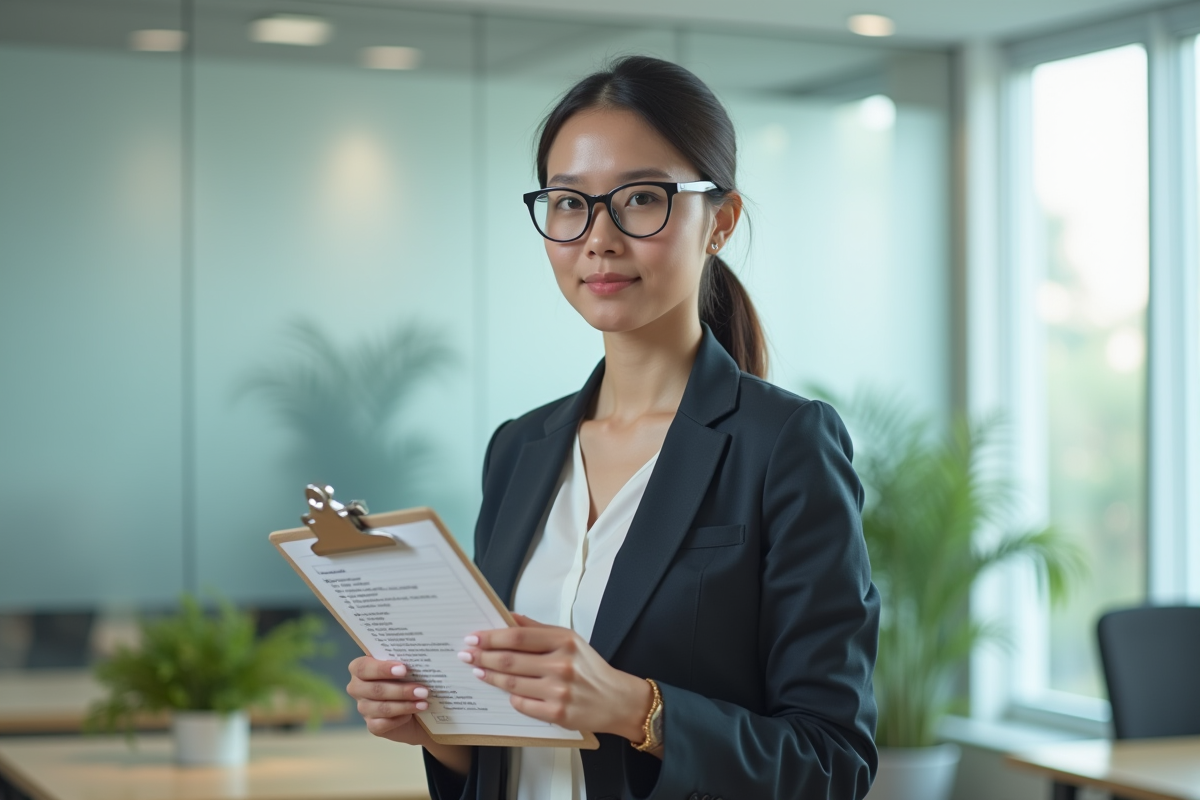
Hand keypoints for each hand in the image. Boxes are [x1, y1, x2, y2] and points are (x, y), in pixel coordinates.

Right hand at [346, 656, 433, 746]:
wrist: (414, 708)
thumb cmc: (407, 679)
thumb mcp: (405, 668)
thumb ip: (404, 662)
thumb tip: (416, 661)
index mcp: (360, 668)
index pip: (363, 667)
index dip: (382, 669)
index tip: (404, 669)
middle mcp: (357, 688)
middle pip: (375, 689)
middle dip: (401, 690)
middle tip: (422, 690)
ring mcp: (363, 708)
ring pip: (382, 708)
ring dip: (405, 705)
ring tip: (423, 703)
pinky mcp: (372, 726)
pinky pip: (384, 723)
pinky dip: (400, 718)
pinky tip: (412, 715)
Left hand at [458, 614, 652, 742]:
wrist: (616, 699)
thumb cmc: (590, 668)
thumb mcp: (570, 639)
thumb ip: (538, 629)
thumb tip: (508, 617)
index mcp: (564, 640)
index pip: (517, 637)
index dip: (491, 637)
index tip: (473, 637)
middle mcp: (562, 665)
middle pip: (510, 660)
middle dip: (483, 656)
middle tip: (466, 654)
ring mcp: (559, 691)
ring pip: (511, 683)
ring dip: (489, 676)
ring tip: (477, 670)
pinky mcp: (557, 715)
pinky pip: (522, 704)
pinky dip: (510, 697)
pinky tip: (503, 691)